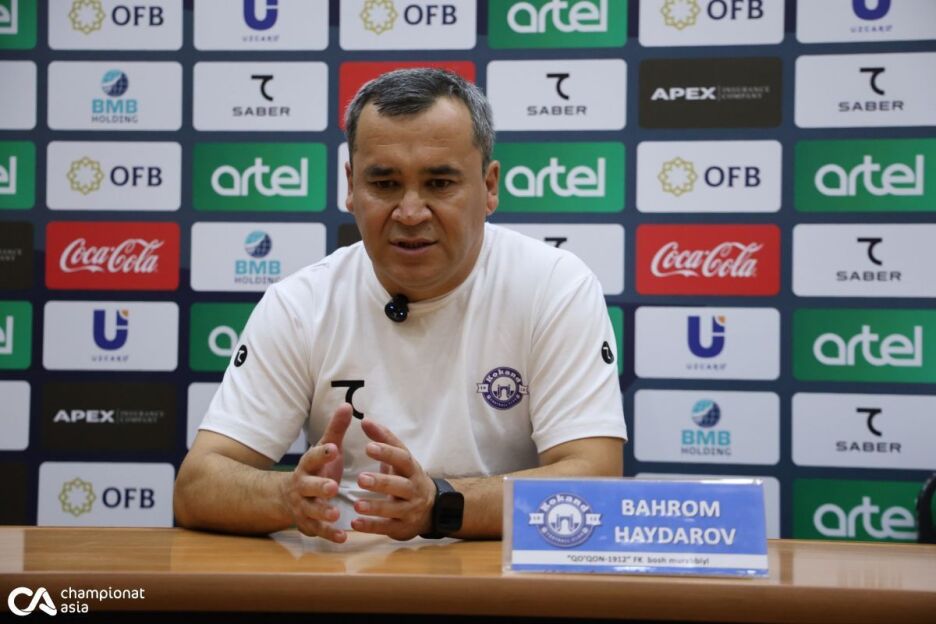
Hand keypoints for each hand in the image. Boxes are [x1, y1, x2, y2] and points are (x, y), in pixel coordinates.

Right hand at [282, 403, 351, 542]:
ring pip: (311, 510)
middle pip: (308, 486)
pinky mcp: (308, 524)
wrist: (287, 496)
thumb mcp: (325, 449)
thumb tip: (347, 404)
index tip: (333, 447)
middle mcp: (302, 486)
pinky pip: (318, 530)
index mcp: (308, 466)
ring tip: (335, 514)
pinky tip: (342, 537)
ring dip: (322, 513)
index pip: (313, 458)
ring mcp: (303, 506)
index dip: (322, 453)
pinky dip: (329, 534)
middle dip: (319, 487)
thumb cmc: (316, 469)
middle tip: (333, 487)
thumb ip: (336, 430)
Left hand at [351, 418, 435, 540]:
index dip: (387, 453)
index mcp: (412, 469)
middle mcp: (413, 489)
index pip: (402, 458)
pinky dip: (371, 526)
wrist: (432, 508)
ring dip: (375, 507)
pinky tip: (355, 523)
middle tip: (360, 478)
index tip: (368, 447)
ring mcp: (410, 510)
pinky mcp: (402, 527)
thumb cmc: (408, 478)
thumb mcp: (400, 458)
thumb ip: (384, 440)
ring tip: (357, 505)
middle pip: (400, 485)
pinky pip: (387, 527)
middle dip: (381, 482)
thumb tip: (365, 420)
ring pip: (394, 509)